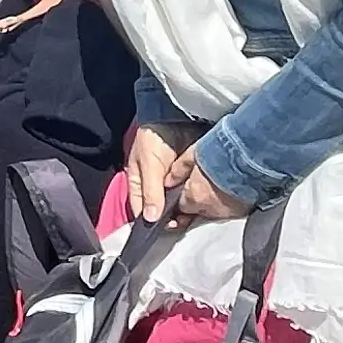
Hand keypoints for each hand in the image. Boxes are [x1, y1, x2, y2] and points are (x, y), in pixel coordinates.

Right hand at [124, 123, 244, 225]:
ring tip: (193, 215)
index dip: (150, 223)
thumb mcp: (149, 163)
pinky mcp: (190, 178)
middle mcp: (157, 186)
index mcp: (140, 184)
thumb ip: (151, 191)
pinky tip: (203, 205)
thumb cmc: (154, 136)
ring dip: (185, 211)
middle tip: (182, 223)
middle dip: (171, 219)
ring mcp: (175, 183)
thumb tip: (150, 219)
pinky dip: (196, 200)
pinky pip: (192, 194)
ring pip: (179, 205)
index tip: (163, 230)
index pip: (142, 210)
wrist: (177, 112)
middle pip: (162, 211)